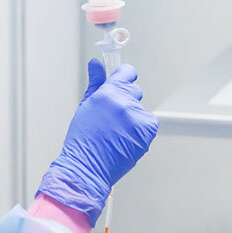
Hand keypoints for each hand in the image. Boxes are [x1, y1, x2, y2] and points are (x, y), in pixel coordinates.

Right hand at [35, 60, 158, 224]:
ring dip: (133, 118)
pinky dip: (140, 131)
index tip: (122, 83)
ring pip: (140, 110)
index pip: (127, 72)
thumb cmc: (83, 141)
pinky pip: (148, 124)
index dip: (124, 77)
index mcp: (109, 92)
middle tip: (113, 119)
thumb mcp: (86, 107)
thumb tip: (96, 63)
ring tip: (117, 133)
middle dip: (126, 101)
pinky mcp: (147, 130)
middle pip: (135, 91)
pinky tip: (125, 139)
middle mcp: (125, 102)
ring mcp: (137, 117)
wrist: (87, 169)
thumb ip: (96, 83)